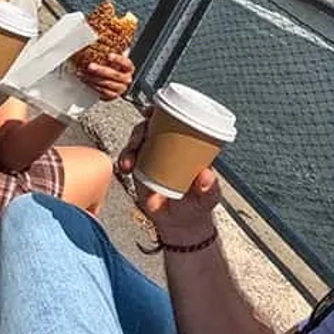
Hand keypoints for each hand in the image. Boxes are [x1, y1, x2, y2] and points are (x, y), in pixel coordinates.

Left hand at [78, 51, 133, 100]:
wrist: (115, 84)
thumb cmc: (113, 69)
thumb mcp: (113, 61)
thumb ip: (108, 54)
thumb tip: (96, 40)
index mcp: (128, 68)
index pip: (126, 63)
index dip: (118, 60)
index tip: (109, 55)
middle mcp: (126, 79)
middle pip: (115, 75)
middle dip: (101, 70)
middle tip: (90, 66)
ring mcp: (120, 88)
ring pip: (106, 84)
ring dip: (92, 79)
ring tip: (82, 73)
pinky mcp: (113, 96)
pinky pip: (102, 92)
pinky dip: (92, 86)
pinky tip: (86, 80)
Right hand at [117, 111, 219, 244]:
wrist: (181, 223)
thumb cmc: (199, 204)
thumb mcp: (208, 197)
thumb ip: (209, 189)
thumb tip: (206, 176)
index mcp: (189, 145)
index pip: (177, 120)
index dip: (163, 111)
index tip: (152, 110)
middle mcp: (170, 146)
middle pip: (153, 126)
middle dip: (142, 126)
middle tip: (140, 137)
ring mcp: (154, 156)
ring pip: (138, 139)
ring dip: (131, 143)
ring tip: (130, 161)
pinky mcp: (141, 168)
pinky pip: (129, 157)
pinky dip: (124, 158)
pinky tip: (125, 167)